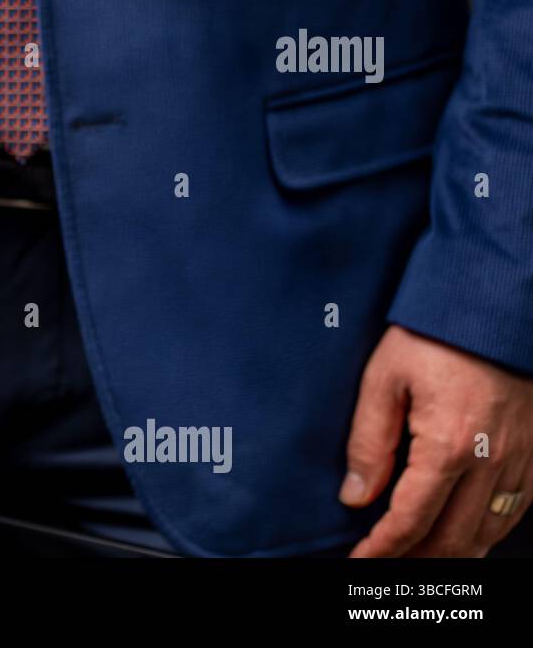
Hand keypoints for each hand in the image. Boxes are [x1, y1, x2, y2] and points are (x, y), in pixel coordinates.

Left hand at [341, 325, 532, 556]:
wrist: (495, 303)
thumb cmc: (434, 334)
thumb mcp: (383, 379)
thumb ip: (369, 441)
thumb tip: (355, 495)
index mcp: (449, 445)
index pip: (411, 519)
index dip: (382, 549)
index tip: (358, 561)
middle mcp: (491, 461)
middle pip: (453, 538)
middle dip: (414, 560)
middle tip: (382, 566)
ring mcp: (520, 459)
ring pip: (488, 532)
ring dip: (451, 554)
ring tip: (416, 559)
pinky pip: (515, 511)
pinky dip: (487, 533)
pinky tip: (466, 537)